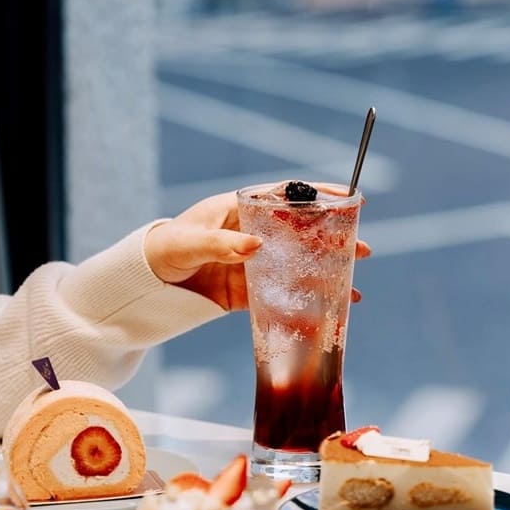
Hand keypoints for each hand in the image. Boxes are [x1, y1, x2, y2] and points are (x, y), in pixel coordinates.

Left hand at [145, 191, 371, 310]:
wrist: (145, 284)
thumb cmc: (165, 249)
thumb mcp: (189, 243)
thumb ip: (221, 245)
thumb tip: (256, 245)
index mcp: (241, 210)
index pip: (286, 196)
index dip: (319, 195)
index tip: (348, 197)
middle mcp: (254, 234)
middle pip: (302, 233)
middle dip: (334, 241)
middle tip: (364, 250)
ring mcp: (253, 263)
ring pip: (297, 266)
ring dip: (326, 275)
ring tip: (354, 288)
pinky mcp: (247, 291)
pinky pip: (280, 296)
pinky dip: (303, 306)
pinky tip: (325, 314)